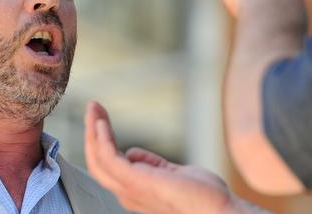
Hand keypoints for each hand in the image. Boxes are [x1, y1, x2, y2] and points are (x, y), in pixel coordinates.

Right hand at [84, 101, 265, 213]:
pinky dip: (101, 138)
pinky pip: (108, 158)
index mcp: (135, 192)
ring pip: (97, 159)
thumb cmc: (205, 198)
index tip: (102, 119)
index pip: (108, 167)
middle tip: (92, 108)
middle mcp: (127, 194)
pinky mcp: (135, 181)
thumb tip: (132, 153)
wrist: (219, 211)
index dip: (101, 142)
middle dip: (91, 133)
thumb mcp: (173, 173)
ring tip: (94, 108)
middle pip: (96, 162)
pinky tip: (102, 123)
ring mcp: (130, 189)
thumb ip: (152, 164)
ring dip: (93, 130)